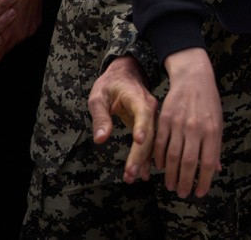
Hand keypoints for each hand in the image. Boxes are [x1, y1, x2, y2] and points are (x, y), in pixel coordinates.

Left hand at [89, 55, 158, 185]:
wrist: (127, 73)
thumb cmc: (111, 83)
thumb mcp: (98, 96)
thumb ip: (100, 117)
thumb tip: (101, 139)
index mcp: (137, 98)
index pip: (143, 112)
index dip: (141, 126)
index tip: (138, 141)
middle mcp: (149, 108)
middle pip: (148, 133)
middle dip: (140, 154)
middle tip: (130, 174)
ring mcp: (151, 116)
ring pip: (151, 140)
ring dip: (143, 159)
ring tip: (133, 177)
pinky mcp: (148, 124)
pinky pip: (150, 141)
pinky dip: (147, 157)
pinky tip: (144, 172)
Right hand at [156, 48, 222, 197]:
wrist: (194, 78)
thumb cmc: (209, 103)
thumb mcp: (218, 123)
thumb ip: (216, 147)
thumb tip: (216, 169)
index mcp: (212, 131)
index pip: (207, 163)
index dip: (203, 180)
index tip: (199, 193)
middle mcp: (195, 129)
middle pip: (188, 163)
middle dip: (184, 182)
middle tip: (182, 193)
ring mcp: (179, 124)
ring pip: (171, 156)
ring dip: (170, 174)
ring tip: (170, 185)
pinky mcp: (164, 120)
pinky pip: (159, 144)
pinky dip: (158, 158)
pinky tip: (160, 167)